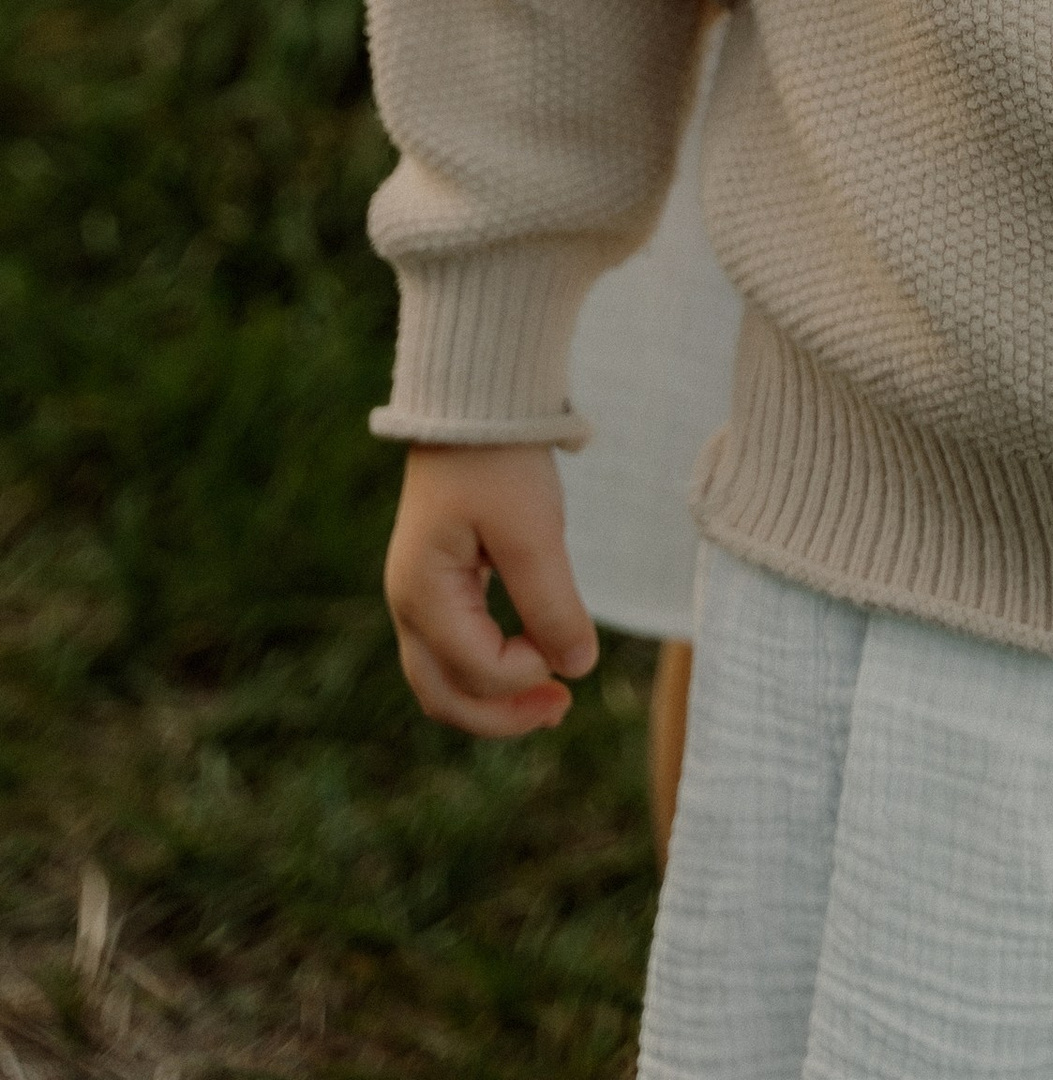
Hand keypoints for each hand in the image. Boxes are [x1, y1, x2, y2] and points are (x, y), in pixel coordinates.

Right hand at [385, 444, 598, 737]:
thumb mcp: (533, 531)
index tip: (571, 646)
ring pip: (444, 681)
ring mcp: (417, 597)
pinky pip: (454, 651)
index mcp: (423, 593)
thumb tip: (578, 670)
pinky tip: (531, 659)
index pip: (475, 668)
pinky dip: (489, 671)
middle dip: (502, 715)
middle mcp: (409, 605)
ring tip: (552, 700)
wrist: (473, 402)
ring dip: (494, 700)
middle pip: (443, 696)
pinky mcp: (438, 584)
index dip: (526, 672)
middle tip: (563, 710)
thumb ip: (553, 604)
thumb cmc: (499, 460)